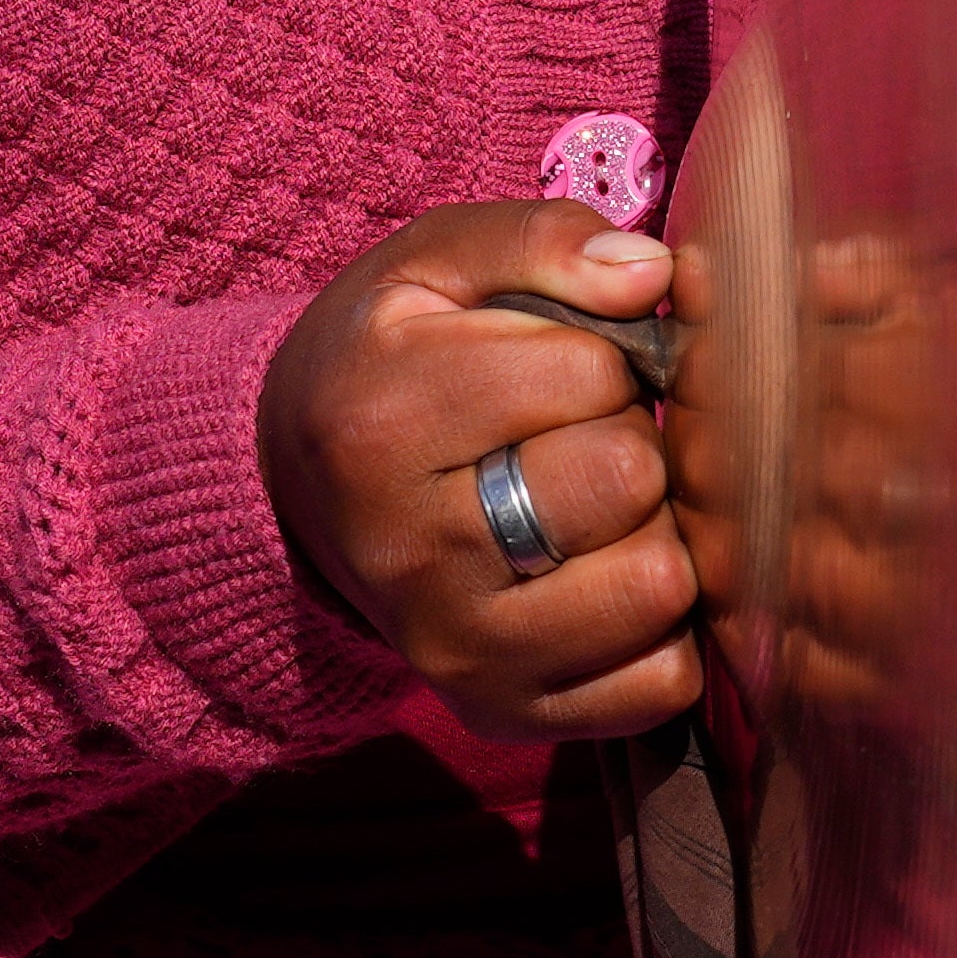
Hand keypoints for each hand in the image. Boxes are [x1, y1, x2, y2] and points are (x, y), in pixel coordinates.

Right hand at [256, 198, 700, 738]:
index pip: (590, 371)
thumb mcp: (434, 263)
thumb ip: (543, 241)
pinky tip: (603, 580)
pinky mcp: (501, 716)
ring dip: (654, 534)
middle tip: (577, 438)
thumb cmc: (389, 359)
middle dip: (630, 439)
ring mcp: (455, 650)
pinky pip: (660, 682)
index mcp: (380, 421)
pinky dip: (660, 631)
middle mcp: (410, 553)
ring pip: (658, 584)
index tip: (557, 367)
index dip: (600, 355)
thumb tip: (655, 277)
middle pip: (627, 477)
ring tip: (593, 511)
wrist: (296, 493)